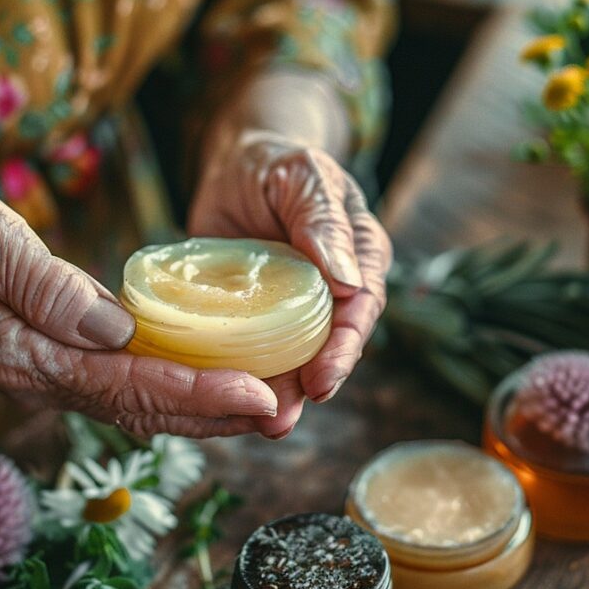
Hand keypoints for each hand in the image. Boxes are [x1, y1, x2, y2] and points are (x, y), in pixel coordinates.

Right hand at [0, 178, 278, 436]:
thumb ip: (42, 284)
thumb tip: (113, 327)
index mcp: (29, 353)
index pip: (130, 386)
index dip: (200, 394)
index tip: (260, 396)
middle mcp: (42, 374)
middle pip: (145, 410)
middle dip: (219, 415)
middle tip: (288, 409)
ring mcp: (44, 368)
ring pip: (137, 403)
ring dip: (202, 409)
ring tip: (267, 404)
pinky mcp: (47, 353)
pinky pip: (120, 382)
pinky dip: (170, 387)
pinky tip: (204, 378)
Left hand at [188, 131, 391, 436]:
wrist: (233, 165)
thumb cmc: (277, 162)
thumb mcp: (304, 178)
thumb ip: (323, 222)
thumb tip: (350, 281)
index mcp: (359, 257)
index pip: (361, 310)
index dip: (344, 348)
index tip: (323, 378)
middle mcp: (332, 291)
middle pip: (330, 347)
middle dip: (310, 386)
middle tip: (280, 417)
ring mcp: (291, 309)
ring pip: (293, 359)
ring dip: (279, 394)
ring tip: (260, 425)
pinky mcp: (253, 318)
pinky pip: (252, 352)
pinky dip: (242, 376)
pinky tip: (227, 400)